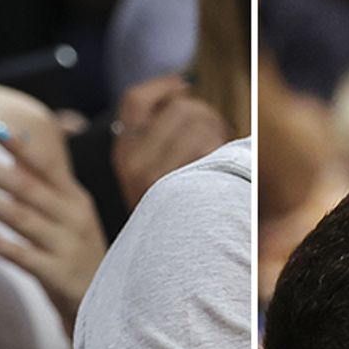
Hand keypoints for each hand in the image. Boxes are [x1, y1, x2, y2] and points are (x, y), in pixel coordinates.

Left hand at [0, 123, 107, 331]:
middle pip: (26, 188)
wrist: (109, 301)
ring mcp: (66, 247)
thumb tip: (21, 143)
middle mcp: (72, 218)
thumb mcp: (70, 213)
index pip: (46, 166)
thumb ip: (47, 182)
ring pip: (20, 218)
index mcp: (75, 199)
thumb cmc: (79, 252)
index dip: (20, 148)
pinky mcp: (57, 274)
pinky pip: (23, 255)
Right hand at [112, 75, 232, 207]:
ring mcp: (159, 176)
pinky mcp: (186, 187)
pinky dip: (227, 152)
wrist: (173, 262)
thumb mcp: (144, 175)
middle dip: (204, 115)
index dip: (163, 86)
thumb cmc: (169, 210)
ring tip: (219, 155)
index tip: (184, 86)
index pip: (135, 100)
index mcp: (122, 153)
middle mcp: (134, 162)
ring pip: (200, 123)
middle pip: (180, 108)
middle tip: (213, 135)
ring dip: (218, 133)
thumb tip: (171, 89)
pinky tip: (226, 170)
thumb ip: (147, 136)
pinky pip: (214, 146)